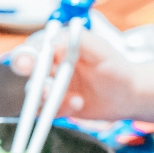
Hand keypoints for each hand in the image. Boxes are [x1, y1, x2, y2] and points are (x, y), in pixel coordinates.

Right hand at [12, 30, 153, 125]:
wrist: (127, 95)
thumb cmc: (115, 67)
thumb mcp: (100, 50)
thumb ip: (79, 41)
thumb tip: (52, 41)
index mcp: (56, 46)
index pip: (33, 48)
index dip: (26, 56)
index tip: (28, 65)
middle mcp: (50, 66)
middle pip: (28, 74)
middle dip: (36, 81)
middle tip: (48, 88)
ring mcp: (51, 86)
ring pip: (35, 94)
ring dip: (49, 98)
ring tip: (75, 100)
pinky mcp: (55, 105)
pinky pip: (46, 112)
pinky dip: (60, 110)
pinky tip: (78, 104)